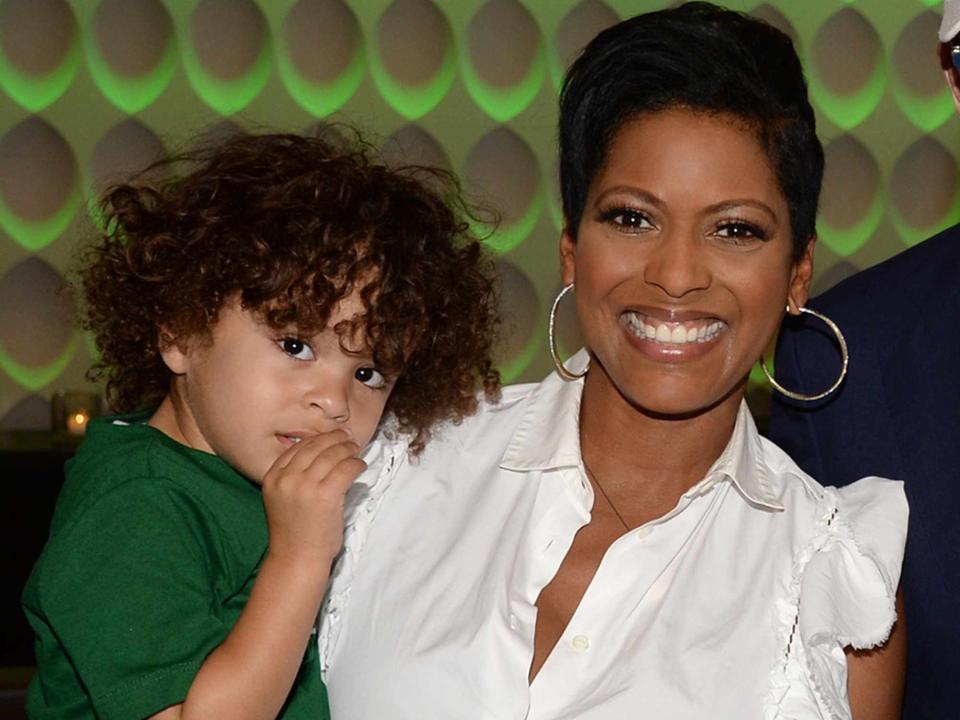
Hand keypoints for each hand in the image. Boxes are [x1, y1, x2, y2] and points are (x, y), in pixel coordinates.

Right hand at [260, 430, 364, 569]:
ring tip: (355, 449)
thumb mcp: (283, 498)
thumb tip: (322, 454)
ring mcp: (305, 486)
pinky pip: (345, 469)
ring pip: (332, 455)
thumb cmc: (294, 532)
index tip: (330, 436)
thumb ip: (294, 477)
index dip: (317, 438)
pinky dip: (356, 464)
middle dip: (334, 438)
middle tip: (347, 436)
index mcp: (272, 477)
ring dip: (347, 449)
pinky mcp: (325, 496)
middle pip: (315, 446)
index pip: (297, 447)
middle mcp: (286, 478)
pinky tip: (360, 466)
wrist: (297, 559)